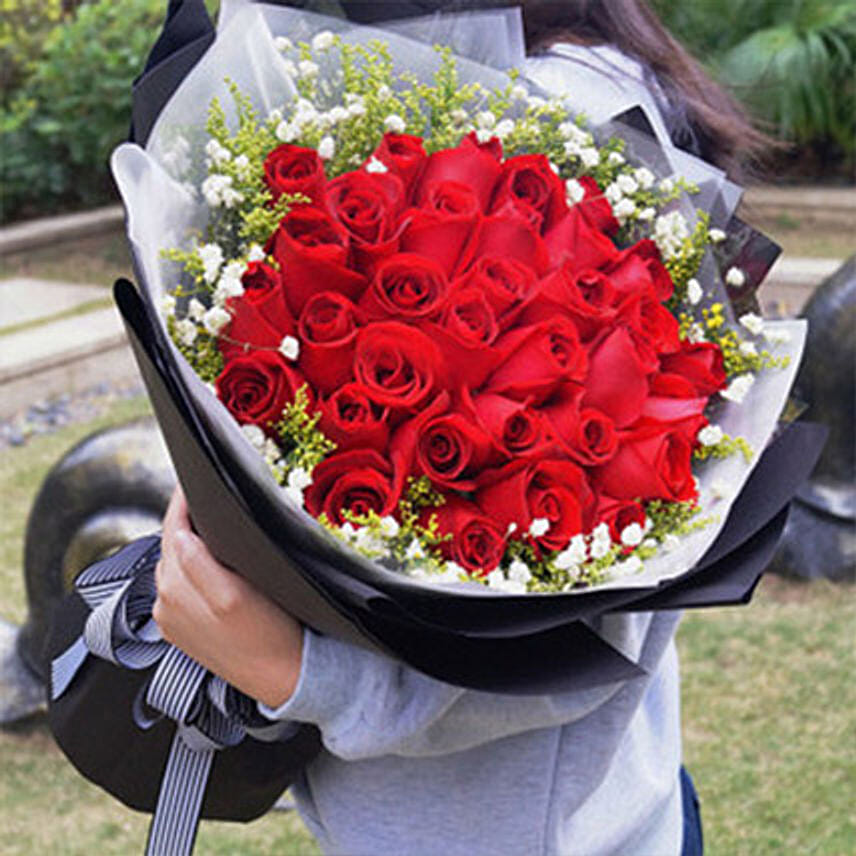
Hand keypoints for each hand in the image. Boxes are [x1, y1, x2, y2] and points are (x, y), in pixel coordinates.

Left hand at [153, 485, 302, 707]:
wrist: (282, 678)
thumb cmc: (270, 636)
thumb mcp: (236, 595)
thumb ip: (199, 563)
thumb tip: (179, 534)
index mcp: (178, 589)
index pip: (173, 528)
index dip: (183, 501)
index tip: (192, 479)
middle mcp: (167, 602)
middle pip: (169, 544)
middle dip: (184, 518)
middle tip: (203, 494)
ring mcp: (171, 617)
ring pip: (171, 563)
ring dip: (184, 541)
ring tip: (207, 523)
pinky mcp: (179, 629)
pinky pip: (176, 585)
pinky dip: (186, 565)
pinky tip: (205, 561)